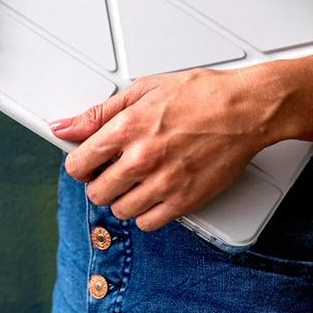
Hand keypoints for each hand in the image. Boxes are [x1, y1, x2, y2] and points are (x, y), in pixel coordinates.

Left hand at [50, 65, 283, 230]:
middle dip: (102, 181)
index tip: (89, 162)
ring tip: (139, 180)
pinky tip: (155, 193)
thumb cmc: (202, 94)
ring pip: (121, 210)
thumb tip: (65, 126)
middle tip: (117, 168)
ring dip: (124, 198)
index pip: (79, 164)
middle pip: (97, 192)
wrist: (246, 109)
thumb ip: (100, 112)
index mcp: (128, 128)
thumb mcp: (145, 89)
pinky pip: (149, 222)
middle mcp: (142, 159)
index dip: (81, 164)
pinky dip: (147, 212)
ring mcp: (164, 183)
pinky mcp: (185, 200)